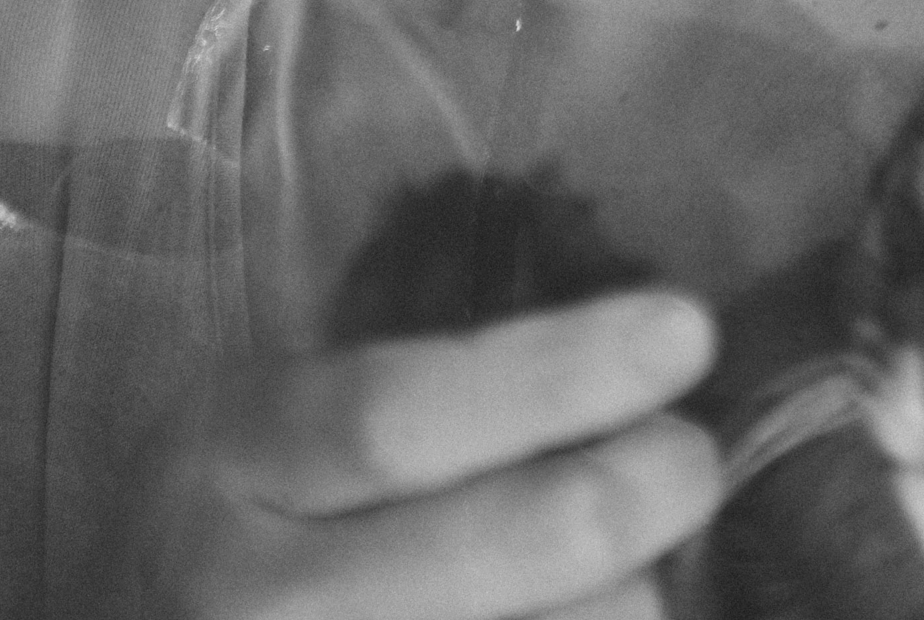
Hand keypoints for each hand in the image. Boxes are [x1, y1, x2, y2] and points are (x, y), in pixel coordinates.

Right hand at [141, 290, 722, 619]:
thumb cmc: (242, 516)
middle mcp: (248, 595)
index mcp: (232, 458)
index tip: (684, 332)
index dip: (558, 377)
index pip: (401, 416)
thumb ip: (424, 396)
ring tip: (639, 564)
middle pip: (482, 551)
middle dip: (619, 498)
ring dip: (620, 602)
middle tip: (691, 461)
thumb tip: (640, 354)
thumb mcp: (278, 424)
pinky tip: (604, 614)